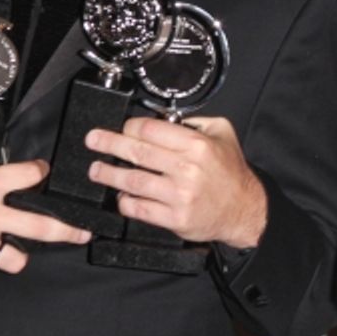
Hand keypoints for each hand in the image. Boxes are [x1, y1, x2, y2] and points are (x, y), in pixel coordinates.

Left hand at [85, 116, 266, 248]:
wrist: (244, 209)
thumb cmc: (231, 172)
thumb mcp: (222, 133)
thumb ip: (196, 121)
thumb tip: (165, 117)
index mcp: (197, 145)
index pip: (151, 129)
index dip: (130, 126)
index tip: (122, 128)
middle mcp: (187, 169)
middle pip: (137, 152)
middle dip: (109, 144)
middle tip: (93, 140)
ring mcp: (179, 195)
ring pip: (133, 181)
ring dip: (109, 174)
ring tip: (96, 170)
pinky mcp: (175, 218)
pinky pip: (140, 208)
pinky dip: (125, 201)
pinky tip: (119, 195)